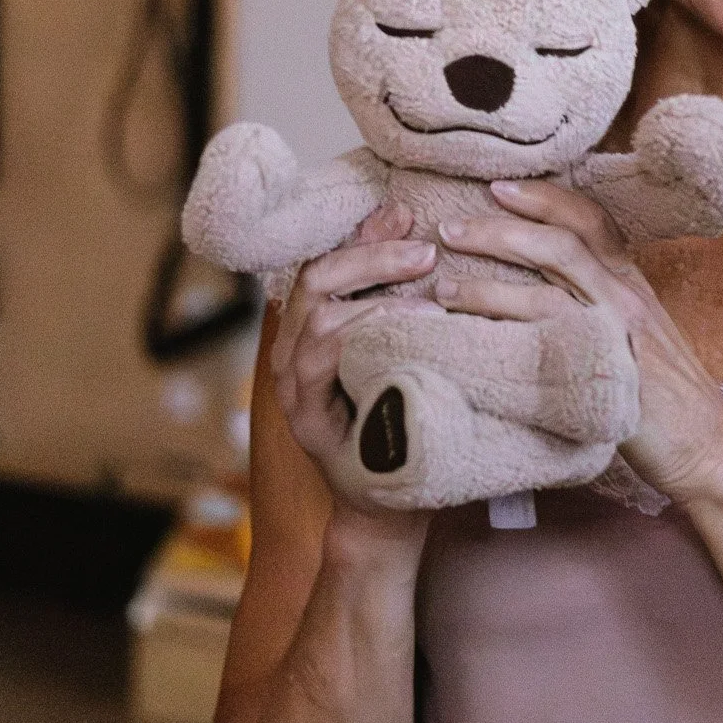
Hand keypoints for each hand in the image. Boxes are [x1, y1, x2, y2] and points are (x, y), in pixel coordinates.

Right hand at [270, 202, 439, 541]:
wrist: (392, 509)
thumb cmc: (405, 418)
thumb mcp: (404, 347)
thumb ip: (398, 294)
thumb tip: (407, 220)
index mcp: (311, 330)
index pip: (324, 261)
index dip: (364, 235)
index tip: (408, 213)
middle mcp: (291, 354)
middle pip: (316, 280)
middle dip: (371, 258)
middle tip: (427, 251)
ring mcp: (294, 390)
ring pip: (317, 318)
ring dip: (375, 299)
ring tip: (431, 299)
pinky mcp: (307, 423)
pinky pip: (322, 365)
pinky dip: (366, 339)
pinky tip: (415, 334)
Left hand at [432, 179, 722, 504]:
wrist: (707, 446)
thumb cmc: (666, 395)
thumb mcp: (637, 334)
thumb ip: (599, 304)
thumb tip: (545, 289)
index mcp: (631, 282)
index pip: (590, 219)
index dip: (544, 197)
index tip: (498, 186)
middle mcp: (626, 298)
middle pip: (560, 243)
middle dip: (500, 230)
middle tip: (449, 228)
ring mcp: (617, 336)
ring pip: (546, 292)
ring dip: (486, 286)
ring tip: (441, 288)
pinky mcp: (604, 377)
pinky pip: (545, 347)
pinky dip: (502, 336)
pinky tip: (466, 342)